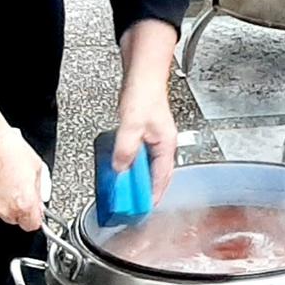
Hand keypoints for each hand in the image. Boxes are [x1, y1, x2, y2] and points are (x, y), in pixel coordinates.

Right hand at [0, 72, 46, 230]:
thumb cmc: (7, 148)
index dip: (33, 215)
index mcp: (24, 204)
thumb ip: (39, 188)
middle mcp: (4, 210)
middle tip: (14, 187)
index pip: (32, 225)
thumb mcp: (36, 166)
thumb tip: (39, 196)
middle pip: (14, 219)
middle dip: (16, 206)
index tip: (32, 209)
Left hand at [115, 20, 180, 202]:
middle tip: (127, 202)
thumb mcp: (132, 124)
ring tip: (120, 188)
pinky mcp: (142, 135)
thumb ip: (126, 149)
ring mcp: (152, 141)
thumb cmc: (145, 93)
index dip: (152, 197)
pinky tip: (118, 167)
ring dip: (132, 178)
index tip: (142, 210)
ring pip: (144, 167)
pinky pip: (136, 158)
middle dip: (140, 190)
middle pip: (153, 176)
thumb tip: (120, 170)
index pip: (162, 179)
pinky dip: (128, 165)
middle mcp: (162, 146)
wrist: (142, 73)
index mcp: (167, 146)